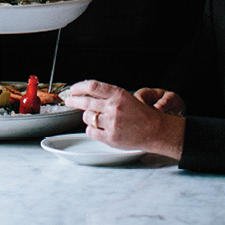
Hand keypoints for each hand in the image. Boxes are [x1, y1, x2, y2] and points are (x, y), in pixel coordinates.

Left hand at [66, 80, 183, 158]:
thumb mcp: (126, 97)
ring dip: (87, 116)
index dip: (79, 87)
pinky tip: (97, 127)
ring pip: (87, 117)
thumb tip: (85, 93)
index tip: (73, 89)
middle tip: (69, 100)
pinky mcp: (110, 137)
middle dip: (73, 100)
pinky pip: (91, 132)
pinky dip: (91, 129)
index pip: (92, 87)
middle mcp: (114, 108)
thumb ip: (108, 95)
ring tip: (94, 117)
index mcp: (118, 95)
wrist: (155, 130)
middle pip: (85, 102)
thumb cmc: (141, 114)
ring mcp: (111, 123)